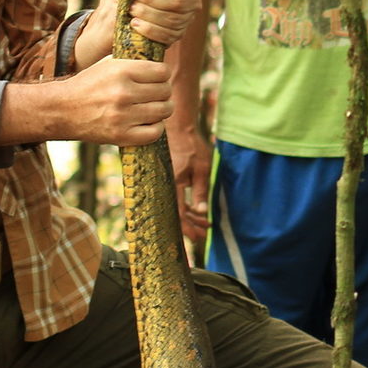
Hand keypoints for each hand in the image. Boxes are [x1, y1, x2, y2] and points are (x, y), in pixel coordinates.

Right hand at [52, 56, 174, 145]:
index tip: (157, 79)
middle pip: (165, 91)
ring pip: (164, 111)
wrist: (62, 110)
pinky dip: (156, 127)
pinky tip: (147, 122)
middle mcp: (123, 93)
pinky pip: (155, 132)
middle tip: (154, 95)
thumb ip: (133, 64)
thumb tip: (162, 67)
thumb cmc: (88, 85)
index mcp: (121, 71)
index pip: (163, 72)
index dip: (162, 75)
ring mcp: (123, 116)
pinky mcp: (121, 136)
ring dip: (162, 109)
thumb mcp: (108, 65)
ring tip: (153, 108)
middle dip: (163, 92)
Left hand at [74, 0, 202, 68]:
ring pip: (172, 20)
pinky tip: (135, 23)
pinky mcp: (177, 35)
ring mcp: (186, 18)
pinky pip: (167, 36)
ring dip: (148, 15)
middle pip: (179, 2)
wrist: (118, 4)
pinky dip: (148, 30)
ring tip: (132, 9)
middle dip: (153, 0)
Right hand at [166, 122, 212, 242]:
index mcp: (172, 185)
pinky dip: (184, 207)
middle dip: (190, 227)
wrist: (176, 128)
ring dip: (189, 217)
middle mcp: (164, 187)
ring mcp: (162, 184)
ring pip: (174, 208)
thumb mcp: (202, 168)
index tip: (198, 238)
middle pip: (175, 215)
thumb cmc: (191, 146)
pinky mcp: (164, 181)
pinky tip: (196, 211)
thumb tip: (201, 213)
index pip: (178, 214)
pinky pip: (172, 199)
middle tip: (203, 235)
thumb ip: (201, 191)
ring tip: (205, 223)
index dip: (187, 229)